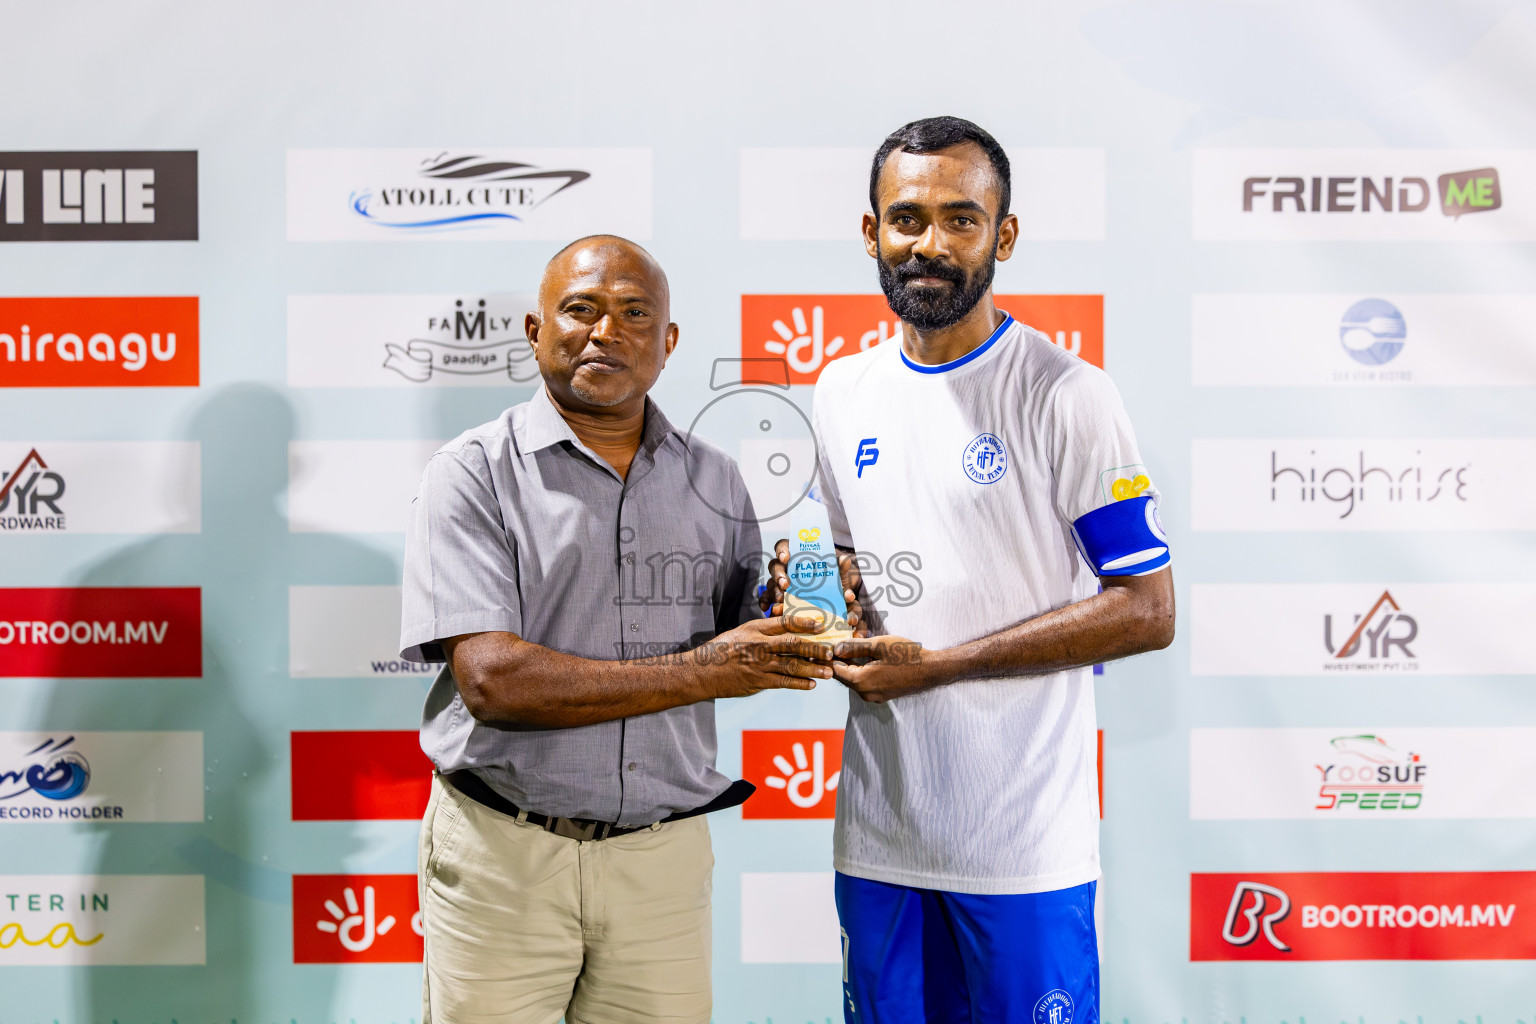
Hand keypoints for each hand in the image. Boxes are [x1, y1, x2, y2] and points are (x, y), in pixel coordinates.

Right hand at [694, 616, 834, 698]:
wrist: (703, 671)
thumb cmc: (722, 649)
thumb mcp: (742, 632)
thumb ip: (763, 631)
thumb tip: (787, 630)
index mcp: (755, 629)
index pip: (783, 623)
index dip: (804, 623)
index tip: (820, 624)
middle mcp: (759, 645)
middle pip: (792, 644)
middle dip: (814, 648)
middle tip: (830, 651)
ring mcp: (759, 665)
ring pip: (791, 666)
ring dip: (812, 669)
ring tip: (828, 671)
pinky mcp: (758, 681)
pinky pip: (783, 682)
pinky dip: (799, 684)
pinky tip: (811, 684)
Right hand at [757, 539, 865, 634]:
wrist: (833, 598)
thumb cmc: (832, 580)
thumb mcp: (838, 573)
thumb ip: (841, 568)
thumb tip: (845, 560)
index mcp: (796, 555)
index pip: (783, 546)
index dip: (782, 550)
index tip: (786, 557)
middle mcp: (784, 567)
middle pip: (774, 566)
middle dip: (779, 575)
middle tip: (786, 584)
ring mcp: (778, 582)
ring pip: (770, 583)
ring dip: (774, 591)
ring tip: (781, 600)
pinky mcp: (777, 597)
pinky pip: (766, 598)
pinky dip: (765, 602)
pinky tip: (766, 608)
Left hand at [831, 635, 934, 702]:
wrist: (931, 670)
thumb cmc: (906, 655)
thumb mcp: (878, 645)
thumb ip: (854, 647)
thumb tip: (836, 648)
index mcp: (861, 682)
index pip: (835, 670)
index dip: (830, 657)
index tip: (828, 645)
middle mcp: (865, 694)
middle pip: (844, 676)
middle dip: (841, 660)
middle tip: (840, 642)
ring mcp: (874, 697)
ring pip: (855, 679)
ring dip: (852, 664)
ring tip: (854, 646)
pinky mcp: (883, 695)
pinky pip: (866, 683)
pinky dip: (862, 671)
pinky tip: (867, 657)